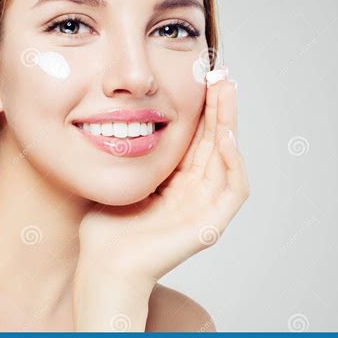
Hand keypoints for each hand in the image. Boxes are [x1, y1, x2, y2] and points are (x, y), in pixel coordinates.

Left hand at [75, 70, 250, 285]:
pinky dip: (233, 162)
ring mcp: (206, 208)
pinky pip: (234, 189)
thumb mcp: (126, 176)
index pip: (198, 138)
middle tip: (222, 75)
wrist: (103, 263)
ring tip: (226, 92)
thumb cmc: (107, 224)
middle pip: (216, 142)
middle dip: (220, 108)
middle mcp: (196, 191)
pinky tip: (225, 136)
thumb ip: (138, 151)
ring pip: (228, 158)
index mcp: (178, 181)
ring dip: (229, 125)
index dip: (203, 109)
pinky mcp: (211, 224)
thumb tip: (131, 113)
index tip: (203, 78)